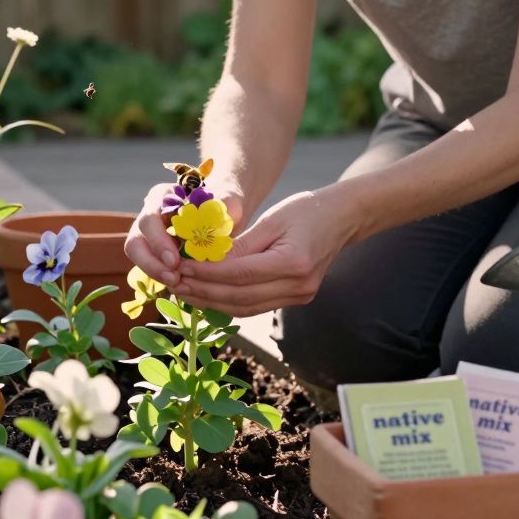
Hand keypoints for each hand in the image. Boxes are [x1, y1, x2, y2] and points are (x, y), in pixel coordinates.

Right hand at [124, 183, 243, 289]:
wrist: (225, 212)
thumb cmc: (224, 202)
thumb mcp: (229, 199)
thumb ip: (224, 205)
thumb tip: (216, 221)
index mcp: (162, 197)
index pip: (149, 220)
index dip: (158, 242)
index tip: (175, 261)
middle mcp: (151, 216)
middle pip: (135, 242)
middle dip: (152, 264)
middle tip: (173, 279)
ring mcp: (150, 236)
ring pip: (139, 258)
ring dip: (156, 273)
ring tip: (178, 283)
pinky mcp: (157, 253)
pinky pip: (153, 268)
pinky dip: (165, 277)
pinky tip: (182, 284)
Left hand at [170, 189, 355, 316]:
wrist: (343, 219)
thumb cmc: (307, 210)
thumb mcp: (272, 219)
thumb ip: (241, 243)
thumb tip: (205, 259)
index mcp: (293, 262)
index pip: (239, 275)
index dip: (206, 274)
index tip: (180, 268)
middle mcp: (298, 285)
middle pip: (240, 297)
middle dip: (203, 292)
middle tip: (174, 284)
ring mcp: (300, 296)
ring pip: (245, 308)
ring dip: (211, 302)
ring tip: (185, 292)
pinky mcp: (296, 299)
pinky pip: (255, 306)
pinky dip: (229, 303)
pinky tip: (208, 295)